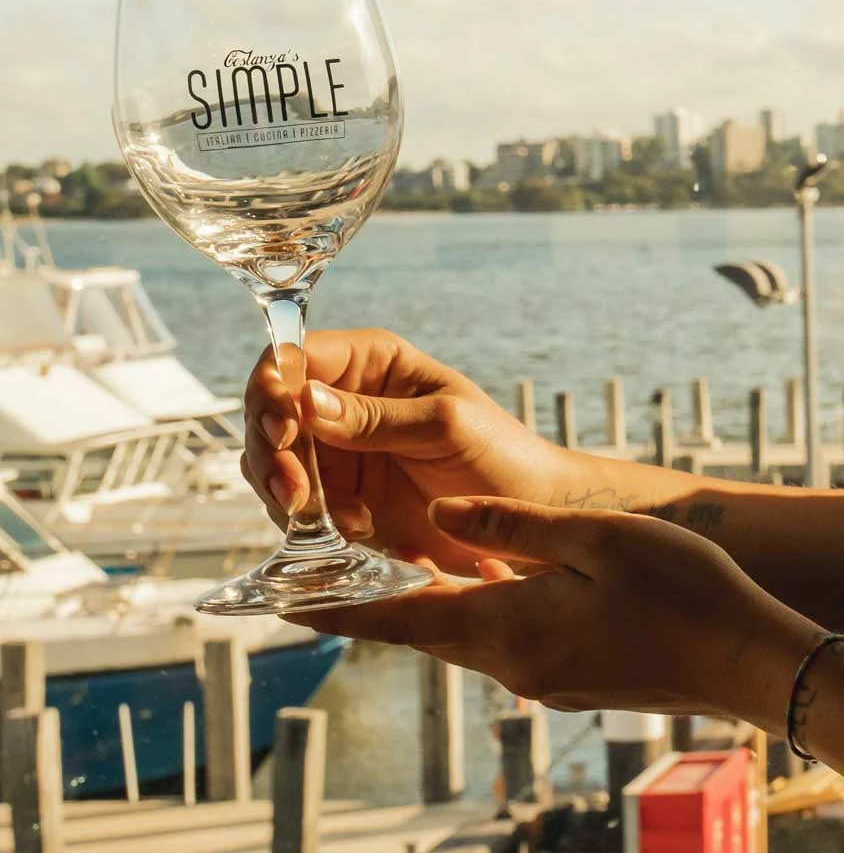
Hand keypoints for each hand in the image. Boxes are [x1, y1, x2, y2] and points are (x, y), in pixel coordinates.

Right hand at [242, 329, 575, 575]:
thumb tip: (306, 400)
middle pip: (270, 413)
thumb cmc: (500, 453)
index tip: (282, 428)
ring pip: (273, 465)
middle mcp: (342, 402)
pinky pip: (297, 511)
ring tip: (346, 520)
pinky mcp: (337, 501)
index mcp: (370, 363)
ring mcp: (336, 453)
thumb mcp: (444, 425)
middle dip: (273, 452)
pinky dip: (313, 526)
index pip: (296, 357)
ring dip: (293, 495)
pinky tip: (358, 532)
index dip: (274, 388)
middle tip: (294, 491)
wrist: (528, 520)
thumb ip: (375, 417)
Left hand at [284, 497, 822, 724]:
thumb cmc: (679, 592)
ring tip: (389, 566)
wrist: (750, 660)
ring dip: (420, 606)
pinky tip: (477, 587)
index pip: (396, 615)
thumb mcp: (591, 539)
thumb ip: (507, 527)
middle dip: (370, 601)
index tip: (278, 598)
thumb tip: (438, 517)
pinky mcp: (567, 680)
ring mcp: (541, 680)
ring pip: (458, 637)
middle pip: (419, 630)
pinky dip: (467, 615)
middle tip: (324, 570)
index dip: (334, 605)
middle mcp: (512, 664)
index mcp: (507, 627)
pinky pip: (497, 643)